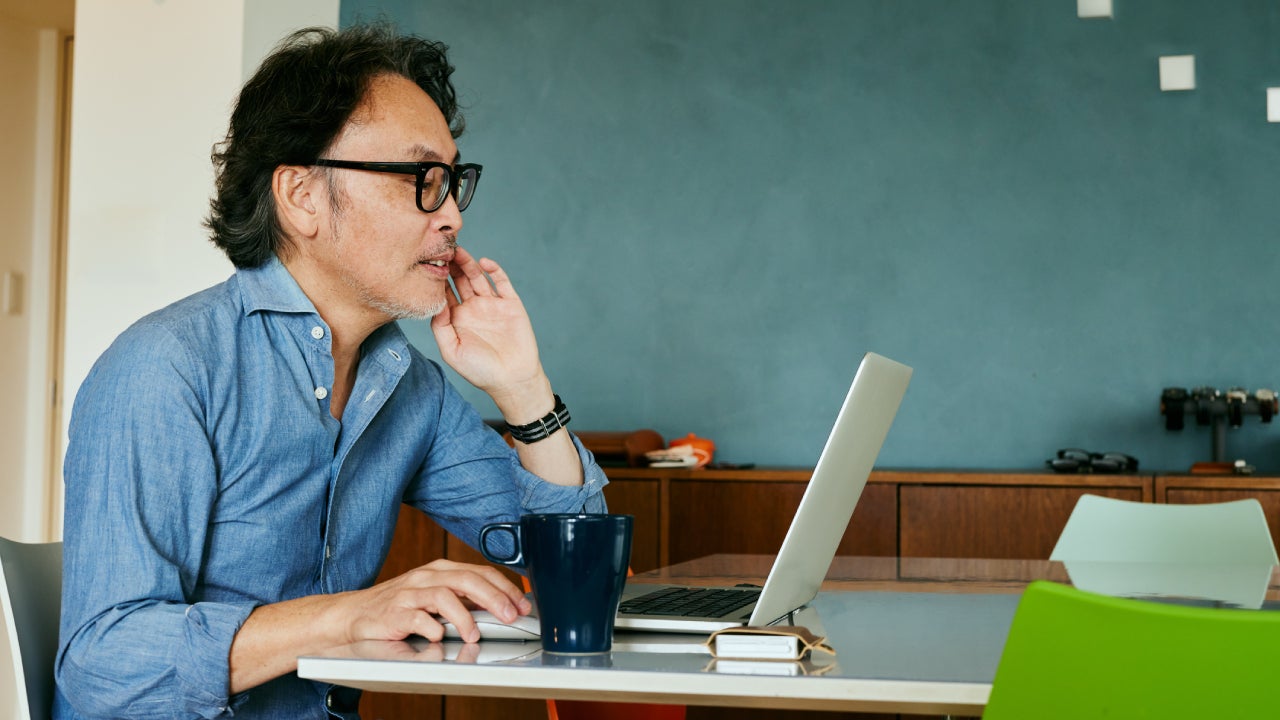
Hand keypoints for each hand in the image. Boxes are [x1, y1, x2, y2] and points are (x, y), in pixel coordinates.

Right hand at [336, 559, 531, 644]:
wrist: (353, 615)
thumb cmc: (397, 608)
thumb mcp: (433, 597)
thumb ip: (462, 600)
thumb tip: (498, 609)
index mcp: (440, 571)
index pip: (480, 572)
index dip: (505, 588)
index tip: (522, 604)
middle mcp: (427, 577)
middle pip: (467, 579)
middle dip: (494, 598)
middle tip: (510, 616)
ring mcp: (410, 593)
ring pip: (444, 595)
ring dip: (464, 616)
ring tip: (474, 634)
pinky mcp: (394, 613)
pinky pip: (417, 618)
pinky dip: (432, 628)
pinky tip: (439, 637)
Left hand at [430, 247, 547, 411]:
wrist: (513, 379)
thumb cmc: (480, 370)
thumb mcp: (451, 351)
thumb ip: (440, 326)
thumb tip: (435, 302)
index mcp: (457, 318)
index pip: (444, 292)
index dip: (436, 278)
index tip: (427, 263)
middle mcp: (473, 308)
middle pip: (460, 280)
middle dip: (451, 265)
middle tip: (442, 249)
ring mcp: (492, 304)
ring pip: (478, 277)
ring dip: (468, 263)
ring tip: (459, 251)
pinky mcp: (511, 304)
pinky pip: (502, 282)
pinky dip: (494, 270)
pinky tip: (484, 263)